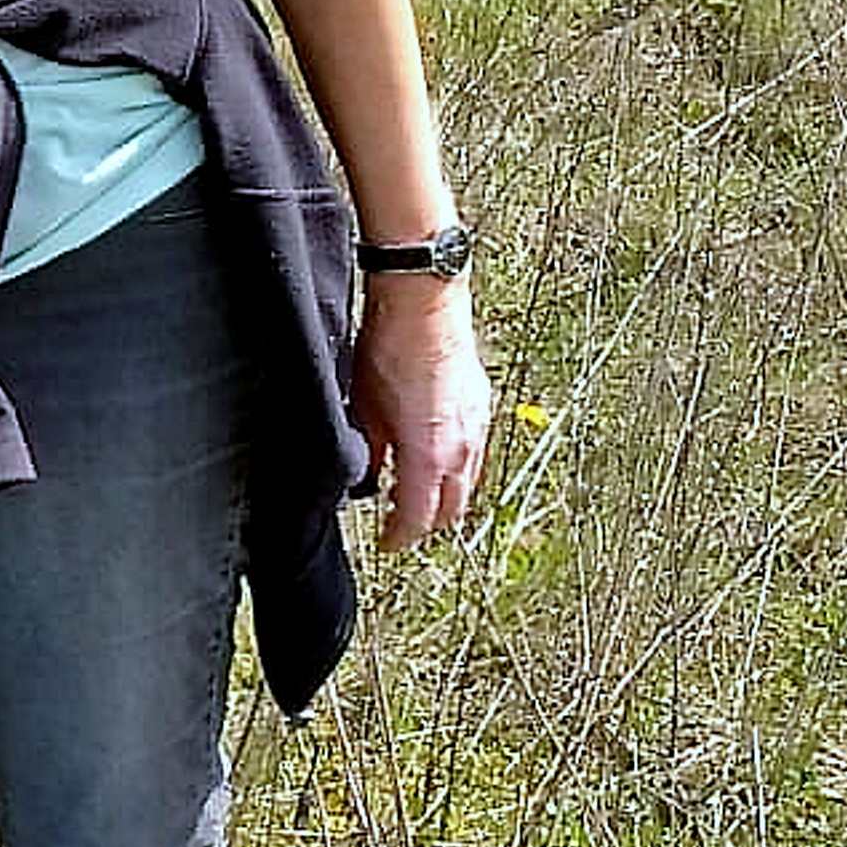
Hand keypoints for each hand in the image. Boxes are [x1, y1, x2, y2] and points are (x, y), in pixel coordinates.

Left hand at [352, 277, 490, 547]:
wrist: (424, 303)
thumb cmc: (389, 350)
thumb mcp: (364, 409)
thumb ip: (370, 451)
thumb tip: (366, 476)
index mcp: (429, 454)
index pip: (419, 517)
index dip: (401, 537)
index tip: (387, 544)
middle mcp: (461, 447)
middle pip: (451, 508)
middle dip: (425, 523)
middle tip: (400, 524)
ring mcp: (477, 426)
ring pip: (467, 482)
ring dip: (443, 496)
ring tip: (413, 493)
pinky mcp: (481, 406)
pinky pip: (473, 453)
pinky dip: (455, 468)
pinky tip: (434, 458)